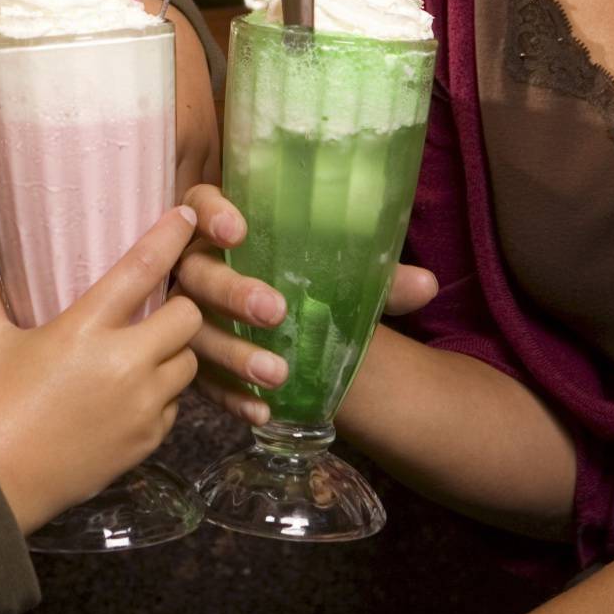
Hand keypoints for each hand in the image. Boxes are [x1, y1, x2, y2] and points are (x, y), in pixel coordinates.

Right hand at [0, 207, 203, 534]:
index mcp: (86, 328)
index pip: (144, 268)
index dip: (172, 237)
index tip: (188, 216)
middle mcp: (125, 364)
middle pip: (188, 317)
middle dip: (180, 305)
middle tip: (161, 304)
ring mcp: (141, 407)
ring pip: (189, 364)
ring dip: (175, 352)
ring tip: (148, 350)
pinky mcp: (145, 443)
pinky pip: (175, 407)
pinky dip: (163, 395)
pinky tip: (135, 394)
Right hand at [173, 181, 437, 425]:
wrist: (281, 331)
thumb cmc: (302, 283)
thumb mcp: (336, 275)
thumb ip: (377, 277)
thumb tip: (427, 285)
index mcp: (222, 227)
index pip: (201, 202)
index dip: (212, 213)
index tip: (240, 230)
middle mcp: (195, 266)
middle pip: (197, 272)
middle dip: (233, 290)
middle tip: (275, 310)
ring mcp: (185, 315)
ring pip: (195, 331)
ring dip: (234, 352)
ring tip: (278, 373)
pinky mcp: (190, 359)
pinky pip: (202, 379)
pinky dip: (232, 396)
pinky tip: (263, 411)